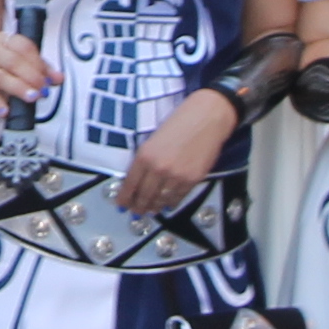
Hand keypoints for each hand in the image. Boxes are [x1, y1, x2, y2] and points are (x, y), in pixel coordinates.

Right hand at [0, 32, 54, 117]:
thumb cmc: (6, 69)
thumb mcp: (25, 64)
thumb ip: (43, 70)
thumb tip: (59, 78)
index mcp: (6, 41)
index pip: (23, 46)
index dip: (38, 63)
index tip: (48, 79)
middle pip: (12, 61)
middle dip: (30, 76)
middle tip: (42, 91)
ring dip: (18, 88)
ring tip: (31, 98)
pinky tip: (6, 110)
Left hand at [118, 85, 236, 215]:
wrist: (206, 118)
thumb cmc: (181, 122)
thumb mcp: (154, 138)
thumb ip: (145, 160)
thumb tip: (138, 181)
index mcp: (145, 155)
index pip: (130, 184)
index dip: (124, 198)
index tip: (122, 204)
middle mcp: (158, 168)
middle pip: (144, 196)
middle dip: (138, 206)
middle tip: (136, 211)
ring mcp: (175, 176)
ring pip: (160, 201)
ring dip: (154, 207)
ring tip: (150, 209)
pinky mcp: (191, 180)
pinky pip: (177, 198)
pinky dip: (170, 203)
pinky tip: (166, 204)